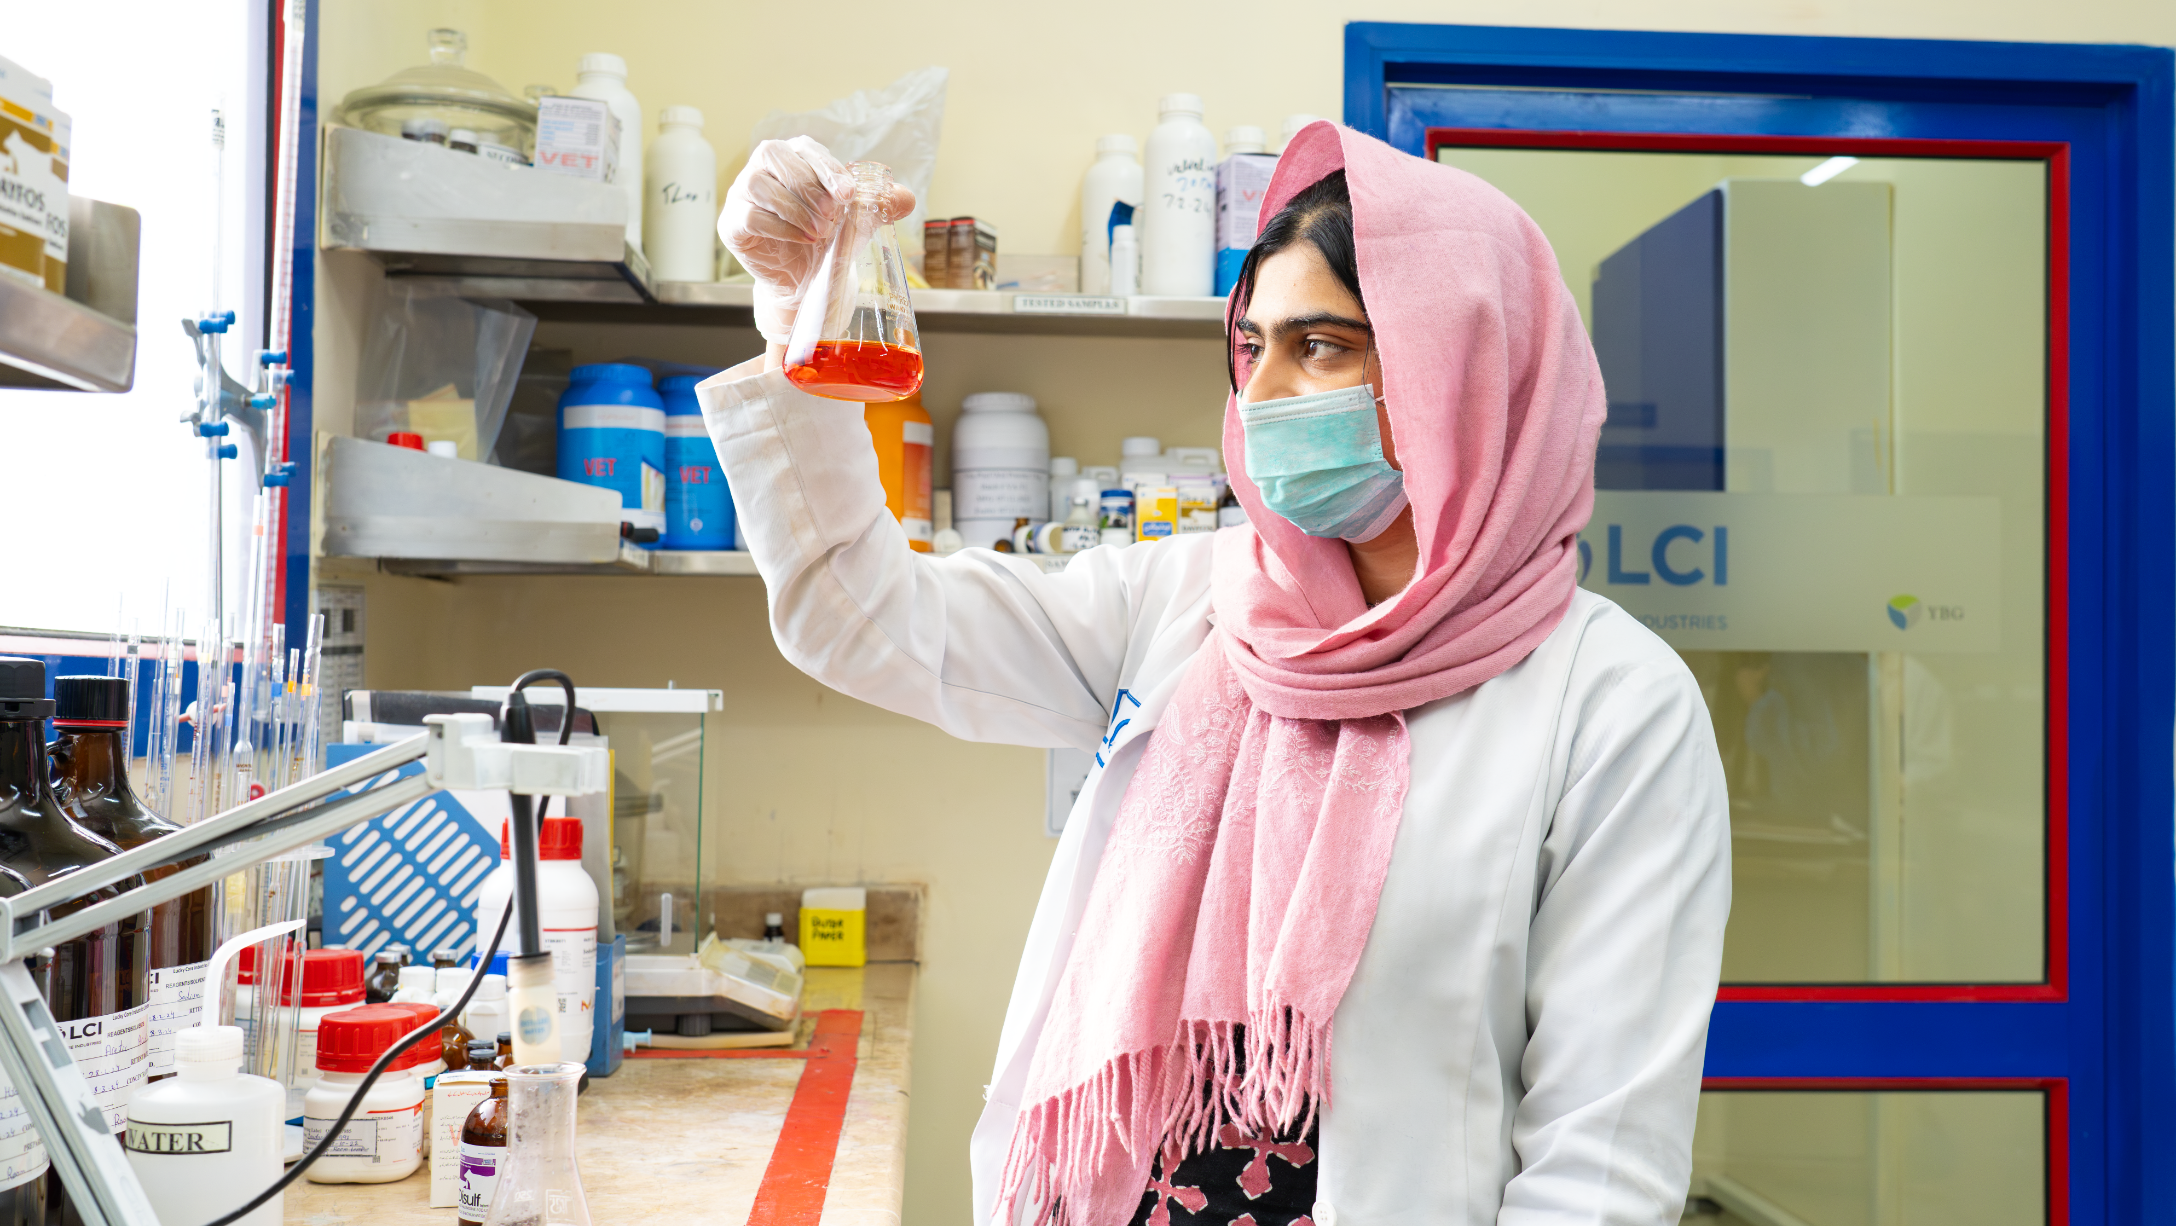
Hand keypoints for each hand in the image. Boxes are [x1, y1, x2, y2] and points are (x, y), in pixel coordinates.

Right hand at [720, 137, 915, 345]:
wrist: (806, 280)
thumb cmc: (828, 240)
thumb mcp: (858, 221)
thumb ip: (880, 205)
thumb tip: (907, 198)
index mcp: (795, 156)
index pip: (806, 149)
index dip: (827, 169)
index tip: (848, 194)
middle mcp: (764, 168)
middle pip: (775, 157)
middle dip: (808, 187)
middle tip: (831, 217)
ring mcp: (742, 194)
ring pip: (759, 184)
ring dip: (794, 209)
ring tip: (819, 233)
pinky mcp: (732, 223)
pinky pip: (749, 215)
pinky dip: (778, 228)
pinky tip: (801, 241)